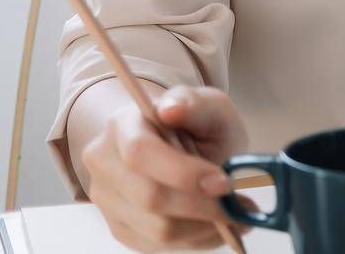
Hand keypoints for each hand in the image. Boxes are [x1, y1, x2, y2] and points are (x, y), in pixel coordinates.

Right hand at [81, 85, 255, 250]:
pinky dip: (197, 239)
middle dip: (202, 206)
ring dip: (204, 227)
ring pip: (155, 229)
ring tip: (236, 214)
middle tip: (241, 205)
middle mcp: (104, 164)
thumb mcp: (209, 105)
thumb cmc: (197, 123)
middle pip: (149, 198)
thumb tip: (172, 109)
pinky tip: (218, 224)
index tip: (224, 182)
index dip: (183, 173)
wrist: (182, 144)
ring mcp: (108, 200)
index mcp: (122, 125)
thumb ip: (195, 104)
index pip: (140, 153)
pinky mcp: (120, 227)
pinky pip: (158, 245)